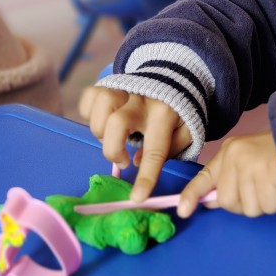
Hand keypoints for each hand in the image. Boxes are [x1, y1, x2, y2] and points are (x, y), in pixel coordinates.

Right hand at [78, 87, 192, 201]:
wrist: (175, 77)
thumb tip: (139, 161)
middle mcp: (143, 100)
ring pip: (102, 104)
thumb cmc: (177, 112)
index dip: (145, 176)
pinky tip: (101, 119)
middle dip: (113, 149)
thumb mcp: (186, 131)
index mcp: (165, 114)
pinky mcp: (110, 83)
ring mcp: (125, 89)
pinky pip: (90, 95)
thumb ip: (169, 149)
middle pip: (117, 123)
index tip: (137, 197)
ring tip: (111, 137)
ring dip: (99, 128)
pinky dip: (89, 111)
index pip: (155, 151)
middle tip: (122, 160)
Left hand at [177, 131, 275, 218]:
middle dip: (247, 203)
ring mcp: (250, 165)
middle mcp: (235, 157)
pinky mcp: (267, 173)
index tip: (182, 211)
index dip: (191, 195)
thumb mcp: (250, 161)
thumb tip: (211, 201)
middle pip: (228, 202)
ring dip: (267, 203)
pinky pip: (269, 205)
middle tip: (263, 189)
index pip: (205, 177)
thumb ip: (231, 180)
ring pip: (250, 208)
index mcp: (229, 152)